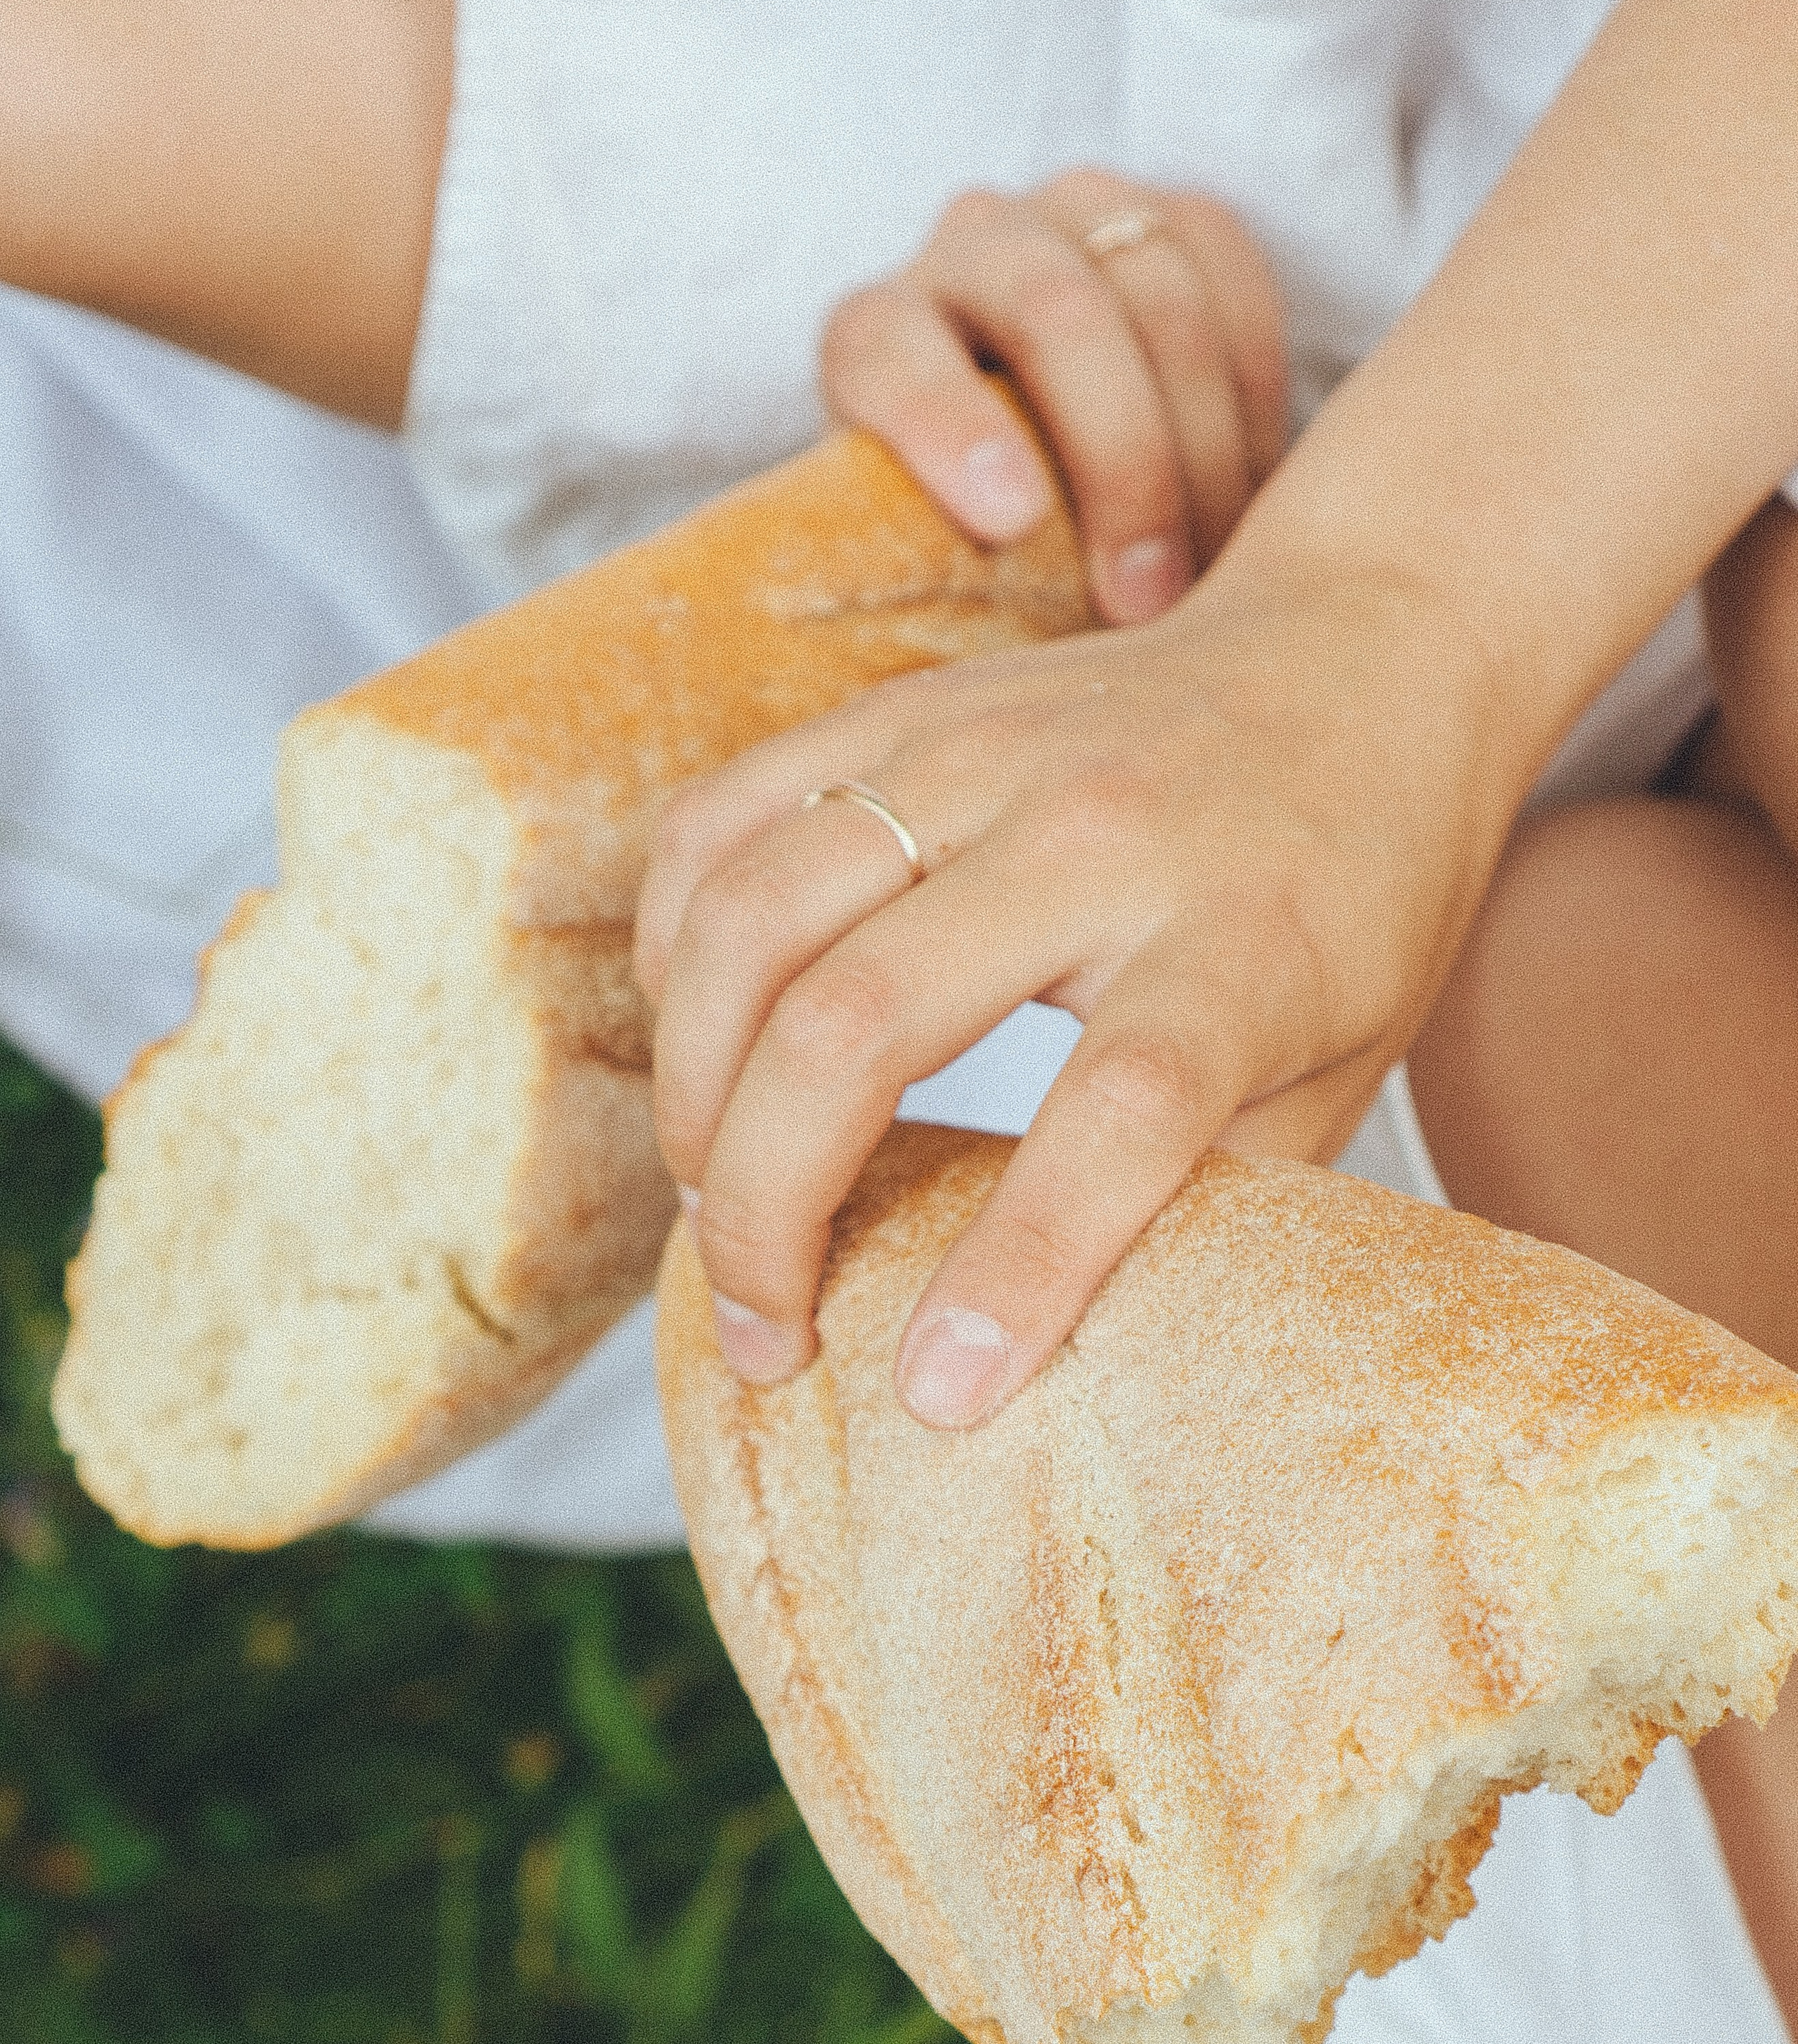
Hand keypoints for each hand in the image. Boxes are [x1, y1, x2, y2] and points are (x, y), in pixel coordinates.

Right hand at [636, 555, 1511, 1428]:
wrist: (1369, 649)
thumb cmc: (1358, 894)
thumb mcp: (1339, 1063)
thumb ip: (1216, 1196)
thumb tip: (1066, 1354)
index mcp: (1244, 940)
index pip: (1122, 1109)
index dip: (1022, 1266)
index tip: (938, 1394)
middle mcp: (1101, 833)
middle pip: (862, 1020)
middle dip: (768, 1208)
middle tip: (763, 1329)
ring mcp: (983, 749)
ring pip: (752, 918)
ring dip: (695, 1091)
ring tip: (716, 1203)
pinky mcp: (903, 710)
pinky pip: (719, 821)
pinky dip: (675, 949)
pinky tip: (705, 1043)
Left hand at [821, 168, 1285, 625]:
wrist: (1057, 482)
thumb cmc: (982, 564)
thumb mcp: (938, 589)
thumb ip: (945, 607)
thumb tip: (982, 717)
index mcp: (874, 337)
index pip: (890, 353)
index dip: (945, 427)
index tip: (1009, 524)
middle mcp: (970, 253)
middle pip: (1052, 313)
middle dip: (1120, 462)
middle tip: (1149, 601)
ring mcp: (1079, 220)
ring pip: (1158, 291)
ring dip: (1204, 446)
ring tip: (1221, 571)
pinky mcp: (1179, 222)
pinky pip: (1236, 272)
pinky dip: (1258, 393)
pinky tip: (1267, 494)